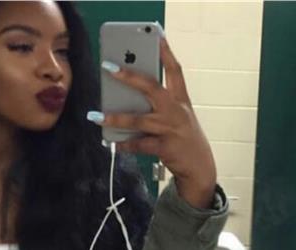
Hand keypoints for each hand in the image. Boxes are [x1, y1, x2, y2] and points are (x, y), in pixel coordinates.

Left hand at [87, 33, 216, 208]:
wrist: (199, 167)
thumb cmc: (184, 138)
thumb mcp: (178, 117)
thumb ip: (159, 106)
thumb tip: (128, 98)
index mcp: (181, 100)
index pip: (175, 71)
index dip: (166, 52)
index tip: (156, 35)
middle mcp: (176, 111)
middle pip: (152, 88)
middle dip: (129, 76)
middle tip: (109, 68)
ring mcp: (171, 129)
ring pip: (138, 119)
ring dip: (115, 118)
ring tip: (96, 117)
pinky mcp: (165, 147)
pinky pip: (139, 144)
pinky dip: (124, 144)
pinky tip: (113, 144)